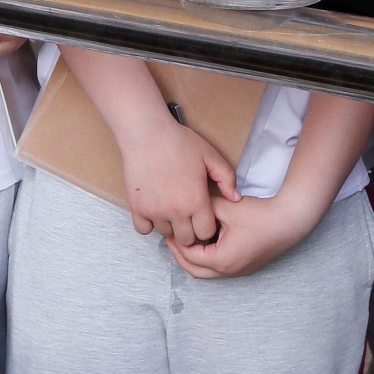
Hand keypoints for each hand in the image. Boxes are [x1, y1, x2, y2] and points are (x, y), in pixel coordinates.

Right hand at [121, 116, 239, 245]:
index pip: (205, 233)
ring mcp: (155, 211)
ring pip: (165, 233)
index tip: (202, 217)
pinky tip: (154, 209)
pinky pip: (143, 229)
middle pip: (186, 239)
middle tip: (187, 215)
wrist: (147, 134)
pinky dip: (149, 223)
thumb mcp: (210, 156)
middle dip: (189, 230)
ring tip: (170, 208)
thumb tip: (235, 198)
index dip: (206, 227)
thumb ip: (226, 178)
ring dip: (170, 225)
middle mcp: (176, 212)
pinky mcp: (137, 207)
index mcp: (196, 202)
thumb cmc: (179, 142)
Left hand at [167, 191, 315, 279]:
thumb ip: (204, 208)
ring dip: (196, 258)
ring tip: (188, 238)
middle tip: (172, 240)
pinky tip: (208, 240)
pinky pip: (220, 267)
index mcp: (222, 260)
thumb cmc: (259, 214)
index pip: (190, 256)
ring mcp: (240, 271)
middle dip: (181, 256)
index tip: (170, 230)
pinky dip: (209, 258)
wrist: (289, 220)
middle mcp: (230, 271)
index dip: (177, 243)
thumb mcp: (226, 208)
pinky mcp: (247, 266)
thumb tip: (188, 206)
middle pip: (195, 271)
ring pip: (208, 272)